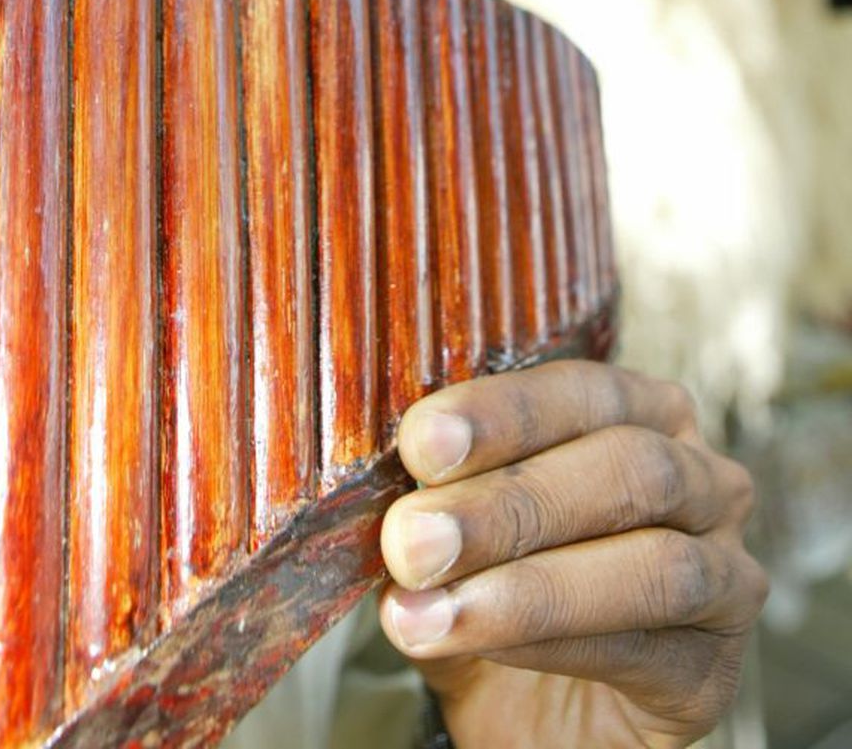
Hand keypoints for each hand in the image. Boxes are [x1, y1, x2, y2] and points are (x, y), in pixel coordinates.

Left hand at [377, 361, 767, 747]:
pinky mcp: (713, 672)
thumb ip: (437, 491)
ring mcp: (724, 576)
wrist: (529, 716)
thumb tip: (383, 469)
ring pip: (652, 563)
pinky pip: (646, 648)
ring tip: (432, 606)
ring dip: (530, 585)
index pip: (582, 391)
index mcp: (640, 415)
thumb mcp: (455, 526)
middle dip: (510, 503)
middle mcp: (703, 481)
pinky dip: (551, 644)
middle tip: (414, 539)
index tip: (421, 442)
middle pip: (625, 466)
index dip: (503, 412)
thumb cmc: (496, 591)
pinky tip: (480, 642)